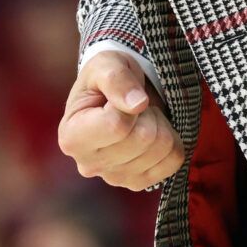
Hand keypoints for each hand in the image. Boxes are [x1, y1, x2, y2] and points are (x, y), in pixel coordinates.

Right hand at [57, 49, 184, 190]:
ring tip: (140, 117)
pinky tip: (151, 132)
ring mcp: (115, 177)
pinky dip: (171, 138)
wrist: (116, 94)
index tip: (118, 97)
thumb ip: (116, 79)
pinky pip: (174, 160)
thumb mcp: (105, 64)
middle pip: (143, 139)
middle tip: (133, 105)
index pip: (116, 126)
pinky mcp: (139, 182)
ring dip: (159, 123)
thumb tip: (137, 104)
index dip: (126, 104)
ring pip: (162, 149)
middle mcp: (89, 164)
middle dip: (146, 113)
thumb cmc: (106, 78)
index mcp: (72, 137)